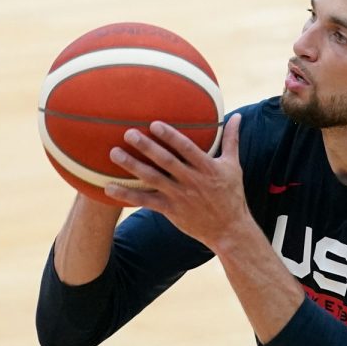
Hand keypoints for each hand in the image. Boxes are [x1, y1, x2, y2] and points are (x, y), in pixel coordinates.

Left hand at [105, 114, 250, 247]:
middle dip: (147, 147)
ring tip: (114, 153)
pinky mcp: (171, 210)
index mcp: (207, 167)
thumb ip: (232, 140)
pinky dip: (127, 195)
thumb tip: (237, 116)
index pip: (186, 148)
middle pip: (166, 161)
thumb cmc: (231, 194)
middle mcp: (192, 180)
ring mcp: (180, 196)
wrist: (229, 229)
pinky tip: (109, 187)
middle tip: (128, 133)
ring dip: (132, 166)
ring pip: (153, 179)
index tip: (154, 124)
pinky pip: (145, 201)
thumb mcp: (233, 165)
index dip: (170, 136)